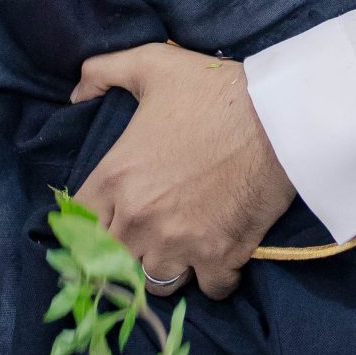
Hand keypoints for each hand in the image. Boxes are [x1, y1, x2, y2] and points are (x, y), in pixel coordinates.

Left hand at [72, 42, 295, 303]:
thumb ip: (102, 71)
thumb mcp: (152, 64)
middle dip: (126, 254)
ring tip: (179, 250)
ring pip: (155, 283)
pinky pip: (208, 290)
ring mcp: (179, 243)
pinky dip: (213, 279)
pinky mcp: (220, 256)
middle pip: (112, 263)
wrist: (280, 115)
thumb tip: (76, 92)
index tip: (108, 223)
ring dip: (165, 269)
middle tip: (146, 238)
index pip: (78, 226)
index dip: (92, 227)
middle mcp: (139, 219)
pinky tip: (218, 259)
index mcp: (115, 178)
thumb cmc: (214, 90)